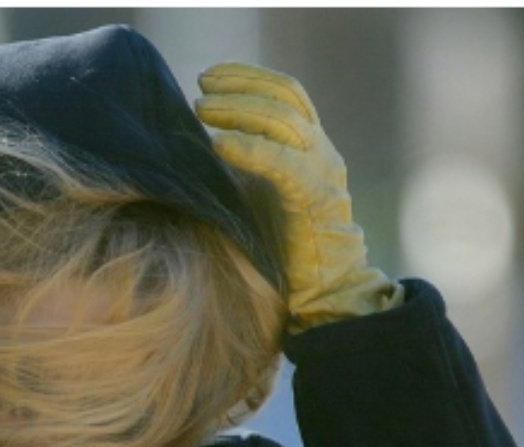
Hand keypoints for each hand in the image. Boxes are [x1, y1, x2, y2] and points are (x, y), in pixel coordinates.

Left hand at [195, 63, 399, 330]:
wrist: (327, 291)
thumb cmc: (286, 248)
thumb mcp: (260, 193)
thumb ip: (243, 164)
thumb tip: (196, 141)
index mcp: (311, 147)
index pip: (286, 93)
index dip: (249, 76)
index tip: (211, 77)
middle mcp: (322, 152)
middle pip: (285, 98)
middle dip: (240, 85)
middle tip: (201, 87)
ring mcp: (323, 173)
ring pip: (285, 121)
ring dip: (239, 109)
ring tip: (201, 108)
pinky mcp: (316, 201)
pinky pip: (284, 164)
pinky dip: (251, 148)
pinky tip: (220, 144)